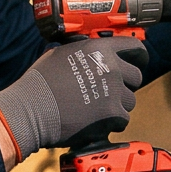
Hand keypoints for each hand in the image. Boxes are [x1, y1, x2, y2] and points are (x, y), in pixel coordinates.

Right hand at [0, 37, 144, 157]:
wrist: (31, 110)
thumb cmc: (39, 83)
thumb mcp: (59, 54)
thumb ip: (81, 51)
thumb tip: (85, 49)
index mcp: (99, 49)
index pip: (135, 48)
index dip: (139, 57)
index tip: (138, 63)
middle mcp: (111, 68)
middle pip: (136, 77)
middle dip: (125, 85)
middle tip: (109, 92)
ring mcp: (113, 92)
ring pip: (130, 100)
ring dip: (117, 105)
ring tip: (96, 108)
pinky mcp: (112, 114)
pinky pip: (123, 119)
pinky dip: (111, 123)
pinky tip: (94, 121)